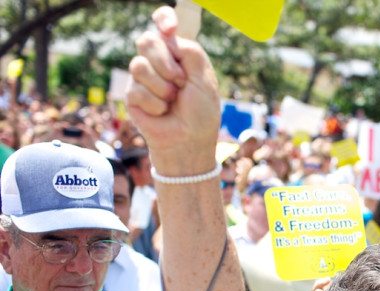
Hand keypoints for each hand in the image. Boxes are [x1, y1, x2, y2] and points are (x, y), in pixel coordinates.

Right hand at [126, 6, 219, 170]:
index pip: (164, 23)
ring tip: (173, 100)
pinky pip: (136, 90)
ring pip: (139, 65)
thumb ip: (191, 54)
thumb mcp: (204, 80)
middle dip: (164, 62)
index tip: (169, 29)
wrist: (189, 140)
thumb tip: (170, 37)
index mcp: (178, 53)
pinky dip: (155, 104)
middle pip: (147, 40)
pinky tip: (162, 112)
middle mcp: (159, 61)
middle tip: (180, 81)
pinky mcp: (133, 95)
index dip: (163, 19)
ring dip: (162, 87)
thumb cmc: (201, 112)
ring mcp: (144, 77)